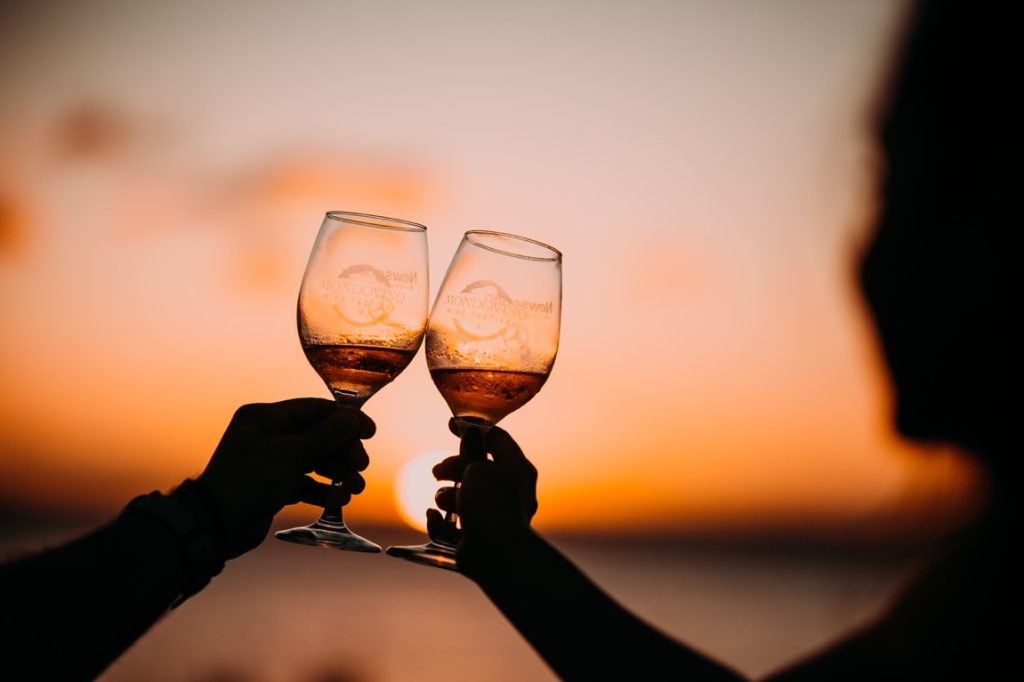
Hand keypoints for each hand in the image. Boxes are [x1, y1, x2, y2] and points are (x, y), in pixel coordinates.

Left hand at [196, 398, 374, 558]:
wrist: (216, 525)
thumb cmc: (247, 482)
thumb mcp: (290, 454)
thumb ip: (325, 436)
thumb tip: (353, 419)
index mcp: (265, 418)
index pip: (314, 410)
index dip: (344, 420)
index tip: (370, 431)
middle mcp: (268, 435)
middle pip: (318, 436)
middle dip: (342, 451)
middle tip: (361, 465)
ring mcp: (271, 462)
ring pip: (314, 461)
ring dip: (337, 473)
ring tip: (354, 487)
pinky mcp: (273, 486)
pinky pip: (305, 483)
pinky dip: (323, 490)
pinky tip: (338, 499)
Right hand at [428, 420, 537, 574]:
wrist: (496, 554)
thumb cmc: (491, 505)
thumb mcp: (479, 468)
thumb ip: (471, 450)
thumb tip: (470, 431)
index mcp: (516, 469)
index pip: (496, 439)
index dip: (473, 430)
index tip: (450, 426)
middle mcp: (509, 491)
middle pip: (477, 469)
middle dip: (453, 468)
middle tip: (437, 471)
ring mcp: (494, 516)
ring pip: (464, 498)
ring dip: (446, 496)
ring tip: (442, 500)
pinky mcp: (478, 538)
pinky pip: (454, 526)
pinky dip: (441, 522)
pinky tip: (434, 518)